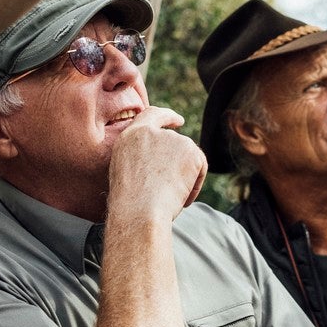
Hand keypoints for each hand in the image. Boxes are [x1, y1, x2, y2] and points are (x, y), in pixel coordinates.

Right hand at [106, 107, 207, 221]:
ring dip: (183, 177)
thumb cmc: (130, 204)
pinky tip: (181, 198)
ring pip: (188, 158)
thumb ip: (142, 159)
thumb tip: (166, 163)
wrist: (140, 211)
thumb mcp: (127, 173)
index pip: (152, 115)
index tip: (178, 121)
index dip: (167, 117)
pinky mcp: (190, 150)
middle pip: (175, 142)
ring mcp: (172, 138)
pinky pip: (200, 168)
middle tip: (169, 190)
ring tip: (168, 196)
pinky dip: (194, 185)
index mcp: (130, 135)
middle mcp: (151, 131)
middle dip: (179, 163)